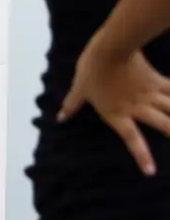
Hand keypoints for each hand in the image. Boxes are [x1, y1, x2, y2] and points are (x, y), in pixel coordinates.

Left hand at [59, 39, 169, 174]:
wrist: (111, 48)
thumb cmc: (92, 69)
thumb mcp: (79, 89)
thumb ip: (72, 105)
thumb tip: (60, 117)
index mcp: (117, 114)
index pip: (132, 139)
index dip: (142, 156)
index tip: (151, 172)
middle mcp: (137, 107)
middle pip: (163, 125)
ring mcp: (149, 94)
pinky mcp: (156, 80)